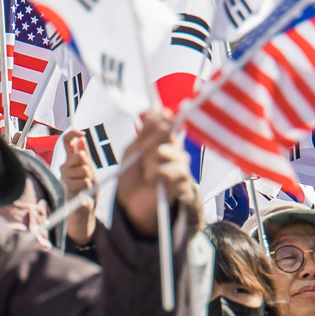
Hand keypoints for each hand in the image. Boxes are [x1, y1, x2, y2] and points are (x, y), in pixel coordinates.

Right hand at [60, 131, 98, 245]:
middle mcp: (64, 167)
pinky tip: (83, 193)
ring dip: (90, 179)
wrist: (84, 212)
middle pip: (79, 156)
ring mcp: (63, 177)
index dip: (72, 134)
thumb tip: (82, 140)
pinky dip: (89, 187)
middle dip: (89, 166)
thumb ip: (85, 157)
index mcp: (70, 161)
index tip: (82, 133)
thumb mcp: (90, 171)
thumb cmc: (88, 192)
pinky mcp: (66, 188)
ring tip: (86, 188)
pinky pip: (85, 181)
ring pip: (84, 170)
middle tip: (88, 178)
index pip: (66, 141)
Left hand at [114, 109, 191, 237]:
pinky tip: (152, 180)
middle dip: (147, 144)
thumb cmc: (131, 175)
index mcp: (161, 136)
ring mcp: (180, 159)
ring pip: (163, 150)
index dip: (154, 118)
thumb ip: (146, 133)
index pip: (163, 116)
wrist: (133, 202)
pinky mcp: (183, 175)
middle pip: (165, 130)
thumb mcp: (132, 150)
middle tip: (140, 157)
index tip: (142, 124)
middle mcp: (173, 144)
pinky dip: (156, 174)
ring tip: (145, 173)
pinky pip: (168, 167)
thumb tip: (159, 113)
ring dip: (149, 162)